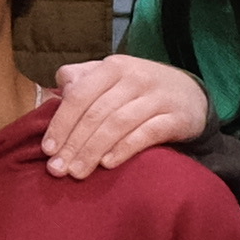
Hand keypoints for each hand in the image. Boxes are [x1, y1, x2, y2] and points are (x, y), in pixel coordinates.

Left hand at [36, 52, 207, 178]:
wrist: (190, 94)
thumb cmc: (138, 88)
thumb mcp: (111, 76)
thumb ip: (81, 79)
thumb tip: (53, 93)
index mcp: (113, 67)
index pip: (79, 95)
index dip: (61, 123)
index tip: (48, 149)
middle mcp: (135, 77)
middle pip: (96, 113)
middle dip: (73, 144)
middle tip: (57, 170)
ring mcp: (157, 97)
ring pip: (118, 124)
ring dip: (93, 151)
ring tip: (77, 172)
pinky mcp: (176, 117)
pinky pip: (147, 134)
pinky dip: (125, 149)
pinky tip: (108, 164)